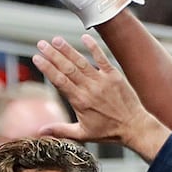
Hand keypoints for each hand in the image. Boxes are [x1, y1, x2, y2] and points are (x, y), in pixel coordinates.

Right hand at [32, 34, 170, 160]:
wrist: (134, 127)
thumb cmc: (109, 132)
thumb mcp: (83, 134)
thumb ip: (60, 130)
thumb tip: (39, 131)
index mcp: (80, 101)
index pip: (59, 81)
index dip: (47, 68)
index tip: (36, 58)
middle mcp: (90, 89)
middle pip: (67, 68)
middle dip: (53, 55)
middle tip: (41, 43)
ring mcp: (102, 80)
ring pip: (81, 62)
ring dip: (68, 50)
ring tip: (56, 40)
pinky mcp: (114, 75)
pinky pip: (102, 58)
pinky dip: (93, 47)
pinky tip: (85, 37)